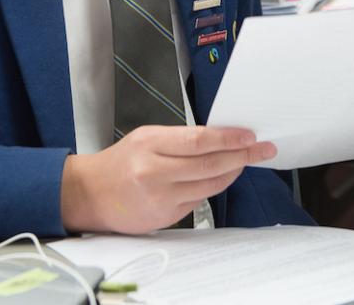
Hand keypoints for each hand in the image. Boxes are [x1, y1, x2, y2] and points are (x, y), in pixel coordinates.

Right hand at [60, 125, 276, 233]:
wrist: (91, 195)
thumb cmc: (120, 162)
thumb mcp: (146, 138)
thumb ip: (180, 139)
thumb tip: (220, 138)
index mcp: (150, 144)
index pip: (200, 140)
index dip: (230, 139)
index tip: (250, 137)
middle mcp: (155, 172)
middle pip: (210, 164)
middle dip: (242, 156)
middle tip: (262, 150)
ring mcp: (161, 197)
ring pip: (209, 185)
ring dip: (231, 173)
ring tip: (243, 162)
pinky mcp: (165, 216)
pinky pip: (198, 200)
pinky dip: (210, 188)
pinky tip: (213, 179)